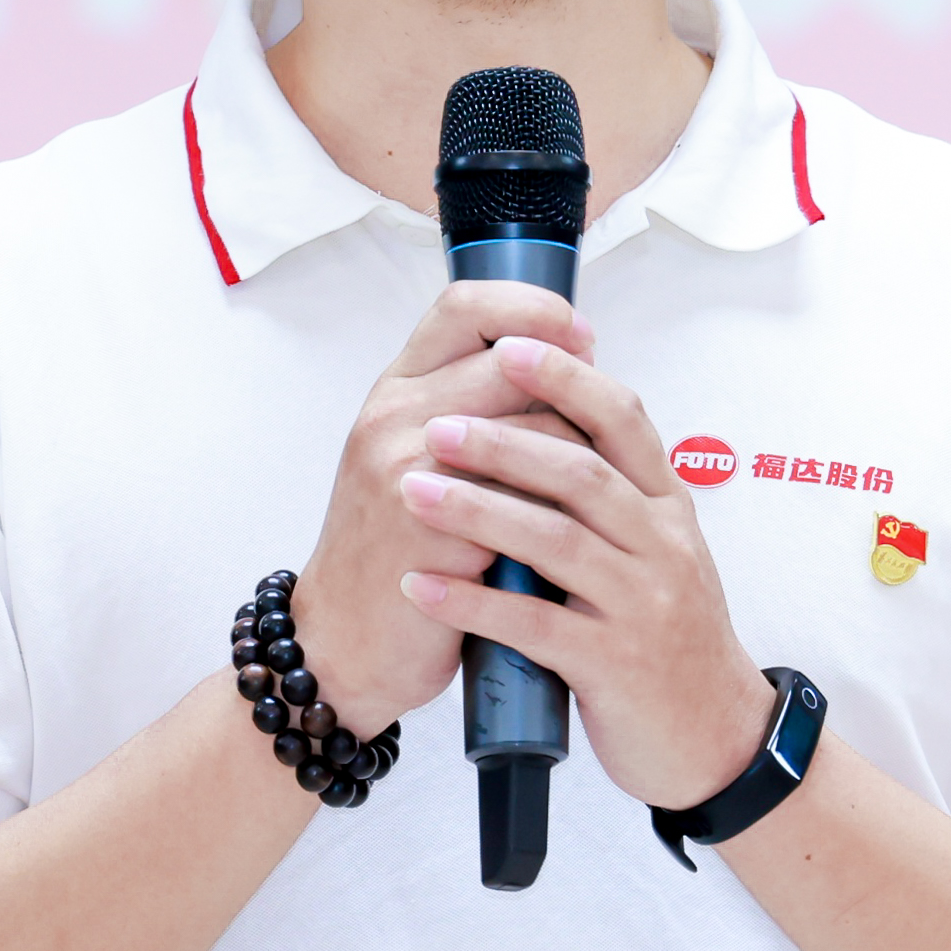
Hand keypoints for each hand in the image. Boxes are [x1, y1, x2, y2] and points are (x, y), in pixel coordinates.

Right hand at [293, 285, 596, 737]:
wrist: (344, 643)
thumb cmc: (394, 551)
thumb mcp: (416, 460)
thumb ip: (470, 411)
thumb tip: (565, 372)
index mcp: (396, 389)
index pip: (465, 306)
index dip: (534, 311)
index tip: (581, 338)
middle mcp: (393, 416)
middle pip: (512, 361)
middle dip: (575, 390)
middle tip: (605, 425)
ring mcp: (407, 469)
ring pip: (534, 429)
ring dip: (579, 457)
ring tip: (594, 490)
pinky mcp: (430, 529)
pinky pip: (525, 501)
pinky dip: (559, 515)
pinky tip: (572, 535)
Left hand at [396, 334, 778, 812]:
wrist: (717, 740)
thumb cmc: (670, 638)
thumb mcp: (661, 552)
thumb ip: (615, 494)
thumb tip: (548, 420)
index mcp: (669, 508)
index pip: (624, 419)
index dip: (566, 377)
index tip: (507, 345)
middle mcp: (663, 547)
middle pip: (581, 473)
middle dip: (503, 441)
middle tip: (435, 425)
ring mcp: (642, 606)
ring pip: (556, 542)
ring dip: (478, 512)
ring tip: (414, 492)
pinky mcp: (615, 666)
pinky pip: (535, 625)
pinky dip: (474, 601)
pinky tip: (423, 586)